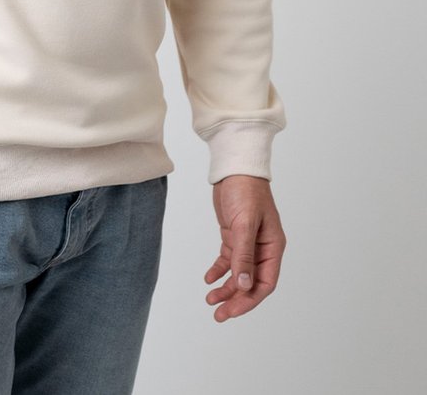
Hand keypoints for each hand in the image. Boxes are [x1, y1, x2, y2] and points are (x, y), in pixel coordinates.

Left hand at [205, 174, 284, 321]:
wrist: (235, 167)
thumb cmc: (246, 190)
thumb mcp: (245, 223)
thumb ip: (244, 255)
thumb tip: (244, 284)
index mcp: (273, 247)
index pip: (265, 283)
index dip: (249, 300)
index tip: (232, 311)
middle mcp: (263, 248)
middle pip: (251, 282)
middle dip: (235, 299)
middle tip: (218, 314)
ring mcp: (248, 243)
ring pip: (238, 274)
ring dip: (225, 288)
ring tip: (210, 300)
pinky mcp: (234, 236)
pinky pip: (228, 260)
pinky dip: (219, 271)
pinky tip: (209, 279)